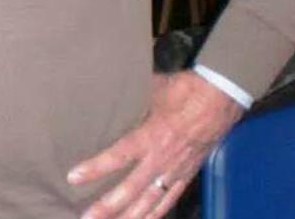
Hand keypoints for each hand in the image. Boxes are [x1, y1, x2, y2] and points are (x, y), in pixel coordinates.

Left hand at [69, 71, 242, 218]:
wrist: (221, 97)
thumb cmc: (184, 90)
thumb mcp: (151, 88)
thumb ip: (130, 97)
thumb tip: (107, 89)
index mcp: (151, 136)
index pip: (118, 156)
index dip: (95, 168)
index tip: (74, 178)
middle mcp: (162, 159)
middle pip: (131, 189)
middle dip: (108, 205)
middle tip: (88, 217)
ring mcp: (176, 170)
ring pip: (150, 200)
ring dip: (129, 215)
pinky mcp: (188, 174)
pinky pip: (169, 199)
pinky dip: (155, 214)